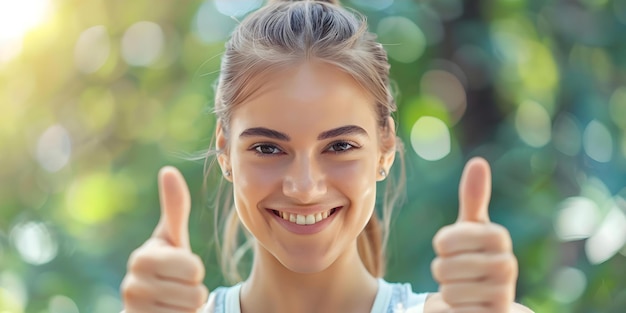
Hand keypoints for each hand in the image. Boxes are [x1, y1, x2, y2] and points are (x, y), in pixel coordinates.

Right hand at [121, 166, 207, 311]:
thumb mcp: (172, 240)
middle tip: (177, 288)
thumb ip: (174, 208)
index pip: (193, 268)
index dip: (195, 270)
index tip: (180, 269)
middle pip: (195, 293)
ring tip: (173, 303)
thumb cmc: (166, 267)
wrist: (149, 306)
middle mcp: (131, 287)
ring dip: (188, 310)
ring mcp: (135, 311)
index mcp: (141, 259)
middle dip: (193, 291)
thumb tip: (168, 170)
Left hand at [431, 157, 517, 311]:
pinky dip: (446, 310)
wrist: (486, 300)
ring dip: (446, 291)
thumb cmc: (474, 257)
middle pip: (443, 267)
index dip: (442, 245)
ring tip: (462, 289)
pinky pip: (448, 312)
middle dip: (442, 270)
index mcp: (499, 240)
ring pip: (446, 291)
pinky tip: (464, 308)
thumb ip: (474, 198)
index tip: (450, 247)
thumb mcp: (470, 229)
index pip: (445, 241)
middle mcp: (507, 268)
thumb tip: (478, 161)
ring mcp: (501, 296)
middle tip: (457, 272)